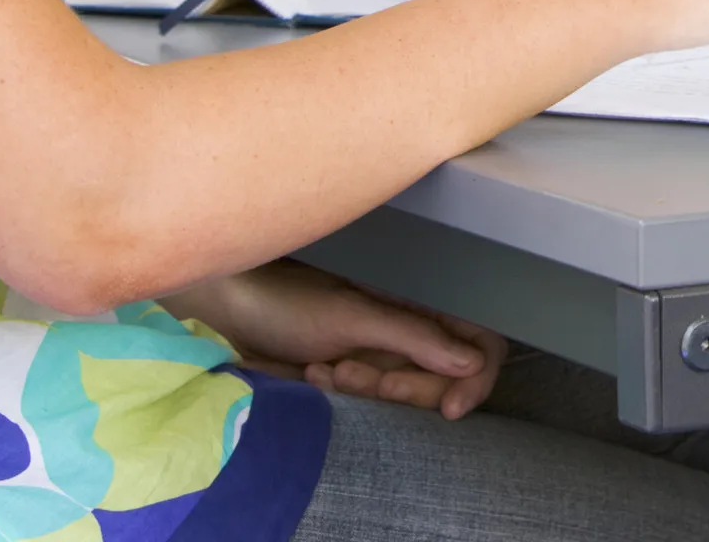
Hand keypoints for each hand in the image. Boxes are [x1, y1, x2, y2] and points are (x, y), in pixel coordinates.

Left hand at [166, 262, 504, 419]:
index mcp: (423, 301)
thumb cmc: (287, 300)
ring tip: (327, 370)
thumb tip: (474, 363)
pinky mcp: (359, 373)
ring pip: (408, 393)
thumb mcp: (355, 317)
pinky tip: (314, 375)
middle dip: (408, 386)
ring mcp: (385, 352)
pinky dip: (347, 395)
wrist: (229, 313)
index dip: (475, 376)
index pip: (479, 342)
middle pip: (447, 377)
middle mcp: (412, 327)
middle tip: (358, 377)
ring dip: (370, 390)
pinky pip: (374, 401)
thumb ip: (416, 337)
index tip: (452, 408)